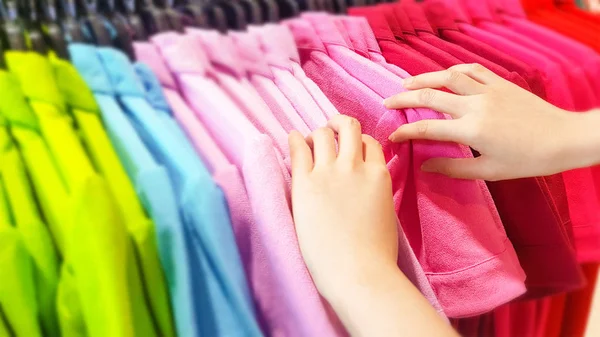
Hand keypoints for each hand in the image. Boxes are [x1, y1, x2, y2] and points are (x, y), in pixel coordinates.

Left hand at [289, 115, 455, 336]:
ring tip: (310, 141)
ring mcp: (329, 173)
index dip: (359, 143)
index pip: (370, 143)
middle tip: (330, 132)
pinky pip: (298, 149)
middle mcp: (355, 167)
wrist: (359, 273)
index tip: (350, 149)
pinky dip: (295, 139)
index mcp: (379, 176)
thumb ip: (375, 194)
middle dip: (339, 125)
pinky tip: (292, 138)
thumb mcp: (385, 214)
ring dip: (317, 134)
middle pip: (348, 127)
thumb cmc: (376, 256)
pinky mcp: (305, 184)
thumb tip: (364, 192)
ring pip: (323, 134)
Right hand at [384, 63, 599, 180]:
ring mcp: (488, 91)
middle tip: (388, 102)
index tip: (392, 137)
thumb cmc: (528, 160)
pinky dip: (453, 71)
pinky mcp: (500, 83)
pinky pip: (471, 70)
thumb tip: (426, 166)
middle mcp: (475, 106)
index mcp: (471, 131)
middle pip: (430, 96)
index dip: (405, 132)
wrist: (563, 139)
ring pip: (448, 77)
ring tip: (407, 83)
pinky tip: (444, 76)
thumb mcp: (489, 171)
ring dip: (424, 78)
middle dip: (404, 98)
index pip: (427, 128)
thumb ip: (454, 168)